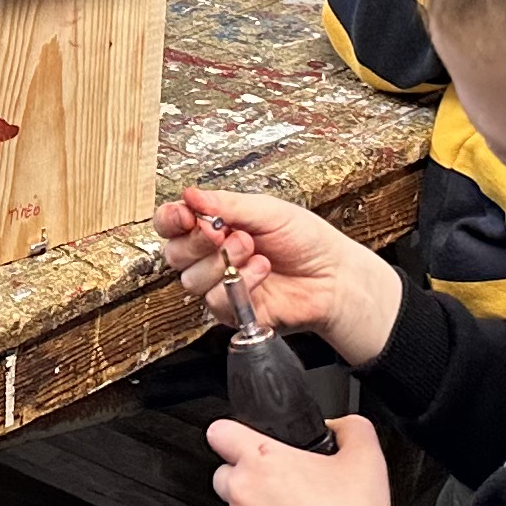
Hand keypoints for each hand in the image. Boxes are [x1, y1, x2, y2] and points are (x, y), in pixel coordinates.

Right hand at [156, 187, 401, 366]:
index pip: (172, 224)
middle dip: (197, 241)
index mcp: (214, 226)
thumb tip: (190, 194)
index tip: (184, 215)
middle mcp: (212, 256)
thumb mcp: (268, 210)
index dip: (171, 220)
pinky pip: (216, 301)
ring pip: (191, 280)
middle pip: (175, 253)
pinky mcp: (233, 310)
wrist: (334, 276)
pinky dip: (240, 284)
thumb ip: (226, 204)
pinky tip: (262, 271)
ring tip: (253, 249)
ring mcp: (221, 285)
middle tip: (222, 231)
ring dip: (222, 261)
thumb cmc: (306, 240)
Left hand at [206, 414, 396, 505]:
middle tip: (282, 497)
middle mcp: (242, 491)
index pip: (220, 432)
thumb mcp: (367, 459)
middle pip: (226, 476)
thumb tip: (336, 426)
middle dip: (248, 483)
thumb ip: (349, 429)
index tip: (242, 446)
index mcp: (263, 460)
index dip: (232, 437)